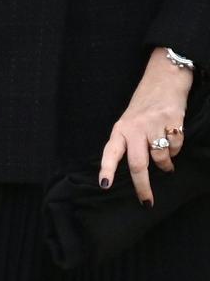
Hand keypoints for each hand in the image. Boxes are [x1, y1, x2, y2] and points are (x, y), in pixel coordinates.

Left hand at [98, 48, 192, 204]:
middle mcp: (134, 128)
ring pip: (160, 158)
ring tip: (166, 164)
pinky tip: (173, 139)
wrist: (164, 79)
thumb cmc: (144, 105)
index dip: (107, 169)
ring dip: (165, 165)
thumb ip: (130, 143)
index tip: (104, 185)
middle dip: (142, 186)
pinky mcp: (172, 121)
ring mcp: (153, 125)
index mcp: (120, 129)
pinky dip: (176, 149)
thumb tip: (135, 171)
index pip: (110, 151)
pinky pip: (175, 147)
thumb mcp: (129, 122)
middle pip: (137, 164)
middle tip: (147, 201)